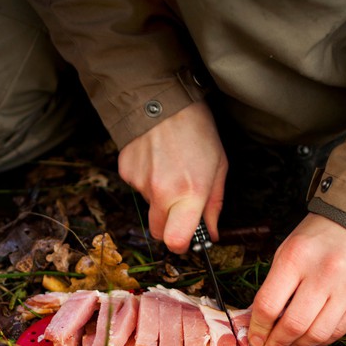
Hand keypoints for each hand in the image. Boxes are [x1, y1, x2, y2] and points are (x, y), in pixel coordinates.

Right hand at [117, 102, 227, 253]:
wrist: (163, 101)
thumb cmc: (197, 131)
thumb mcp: (218, 167)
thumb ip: (214, 205)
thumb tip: (210, 232)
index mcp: (190, 193)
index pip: (176, 241)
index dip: (181, 245)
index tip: (187, 238)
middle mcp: (162, 193)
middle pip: (158, 232)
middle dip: (170, 225)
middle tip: (181, 204)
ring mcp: (140, 184)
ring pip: (149, 207)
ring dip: (159, 196)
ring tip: (170, 168)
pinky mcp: (126, 173)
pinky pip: (138, 188)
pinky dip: (146, 179)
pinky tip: (156, 159)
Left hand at [248, 213, 345, 345]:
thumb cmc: (316, 238)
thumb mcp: (287, 250)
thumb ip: (274, 285)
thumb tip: (259, 322)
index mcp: (296, 258)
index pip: (269, 304)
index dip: (257, 328)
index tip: (253, 340)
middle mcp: (323, 274)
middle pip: (294, 324)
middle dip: (276, 344)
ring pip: (317, 334)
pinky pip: (338, 331)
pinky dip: (320, 340)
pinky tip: (309, 338)